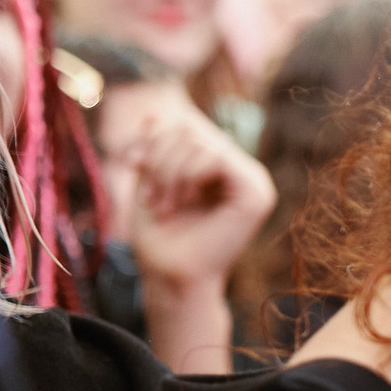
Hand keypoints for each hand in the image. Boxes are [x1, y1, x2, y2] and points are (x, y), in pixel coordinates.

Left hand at [120, 103, 276, 297]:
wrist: (170, 277)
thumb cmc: (160, 236)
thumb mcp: (152, 179)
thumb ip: (158, 147)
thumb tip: (156, 113)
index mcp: (226, 168)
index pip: (190, 127)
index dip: (156, 137)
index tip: (132, 161)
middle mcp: (246, 172)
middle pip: (195, 130)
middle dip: (161, 158)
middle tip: (151, 196)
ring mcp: (256, 183)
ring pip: (202, 143)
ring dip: (169, 171)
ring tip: (162, 204)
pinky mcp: (257, 194)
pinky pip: (217, 158)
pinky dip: (187, 175)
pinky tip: (179, 202)